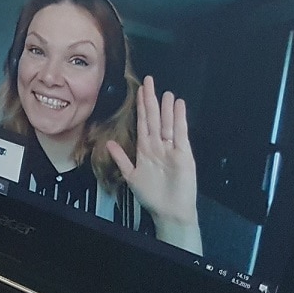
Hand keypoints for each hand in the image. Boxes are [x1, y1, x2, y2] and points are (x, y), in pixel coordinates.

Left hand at [106, 77, 203, 254]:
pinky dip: (179, 119)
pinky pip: (181, 133)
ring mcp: (172, 148)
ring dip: (166, 108)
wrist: (169, 211)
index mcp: (145, 149)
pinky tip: (178, 106)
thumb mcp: (131, 175)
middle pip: (154, 119)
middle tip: (149, 81)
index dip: (141, 107)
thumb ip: (121, 159)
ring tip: (165, 91)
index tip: (139, 91)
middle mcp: (159, 146)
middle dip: (151, 101)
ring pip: (167, 123)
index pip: (143, 123)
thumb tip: (110, 143)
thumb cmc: (152, 195)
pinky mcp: (183, 154)